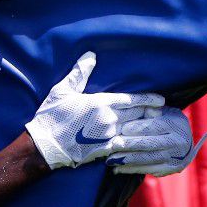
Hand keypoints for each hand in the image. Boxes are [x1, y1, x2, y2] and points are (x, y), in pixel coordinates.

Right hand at [25, 52, 164, 169]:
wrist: (44, 146)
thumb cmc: (52, 116)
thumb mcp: (62, 90)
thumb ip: (79, 73)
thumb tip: (90, 55)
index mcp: (101, 102)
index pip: (132, 100)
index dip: (148, 100)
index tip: (160, 100)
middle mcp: (109, 119)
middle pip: (138, 115)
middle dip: (151, 113)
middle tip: (162, 112)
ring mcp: (109, 136)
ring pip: (136, 131)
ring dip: (148, 129)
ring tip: (159, 129)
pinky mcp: (105, 151)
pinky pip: (127, 147)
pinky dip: (137, 145)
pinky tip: (144, 145)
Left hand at [106, 106, 206, 176]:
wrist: (185, 143)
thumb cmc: (167, 121)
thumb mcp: (162, 111)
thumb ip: (149, 109)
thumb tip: (135, 106)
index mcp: (175, 124)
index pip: (155, 126)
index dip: (138, 127)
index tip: (122, 129)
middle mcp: (178, 142)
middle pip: (150, 144)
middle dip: (130, 145)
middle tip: (113, 144)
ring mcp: (175, 157)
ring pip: (147, 159)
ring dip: (127, 160)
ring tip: (110, 159)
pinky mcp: (169, 169)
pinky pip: (147, 170)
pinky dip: (131, 169)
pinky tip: (118, 168)